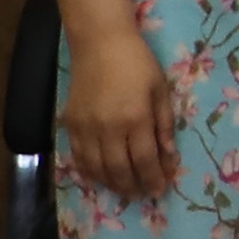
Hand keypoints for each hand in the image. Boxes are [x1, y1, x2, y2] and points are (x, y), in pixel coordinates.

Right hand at [58, 30, 174, 199]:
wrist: (99, 43)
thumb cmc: (137, 63)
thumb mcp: (161, 91)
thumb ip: (164, 126)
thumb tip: (169, 157)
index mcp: (135, 118)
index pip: (145, 160)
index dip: (153, 179)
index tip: (160, 190)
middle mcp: (108, 127)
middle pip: (119, 169)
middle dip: (133, 186)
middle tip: (143, 195)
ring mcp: (85, 127)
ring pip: (96, 167)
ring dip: (111, 183)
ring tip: (124, 190)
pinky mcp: (70, 123)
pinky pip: (78, 156)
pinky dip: (89, 171)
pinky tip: (100, 176)